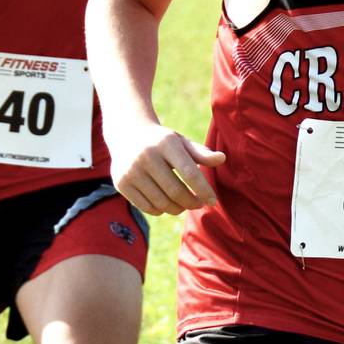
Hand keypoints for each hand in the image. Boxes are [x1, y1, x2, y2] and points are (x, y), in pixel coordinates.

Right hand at [106, 118, 225, 214]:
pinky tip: (166, 203)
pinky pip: (147, 207)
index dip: (203, 190)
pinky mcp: (121, 183)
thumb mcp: (181, 142)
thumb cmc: (161, 141)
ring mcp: (131, 170)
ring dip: (177, 208)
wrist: (126, 134)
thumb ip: (201, 153)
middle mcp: (146, 156)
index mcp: (165, 143)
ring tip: (183, 204)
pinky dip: (160, 210)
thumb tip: (222, 159)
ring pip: (161, 203)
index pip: (189, 173)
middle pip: (176, 192)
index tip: (213, 201)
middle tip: (198, 204)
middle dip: (191, 202)